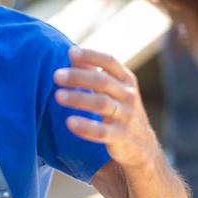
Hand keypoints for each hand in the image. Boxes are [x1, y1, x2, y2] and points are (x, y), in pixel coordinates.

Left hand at [54, 47, 159, 168]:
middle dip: (78, 77)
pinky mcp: (121, 136)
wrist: (142, 145)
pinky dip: (86, 127)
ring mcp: (126, 116)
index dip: (91, 56)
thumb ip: (94, 71)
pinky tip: (69, 122)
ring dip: (78, 98)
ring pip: (101, 104)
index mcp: (126, 80)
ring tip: (58, 95)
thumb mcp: (113, 88)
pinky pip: (102, 132)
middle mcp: (128, 95)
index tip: (71, 53)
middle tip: (56, 75)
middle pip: (102, 81)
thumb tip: (71, 52)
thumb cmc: (120, 108)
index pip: (109, 62)